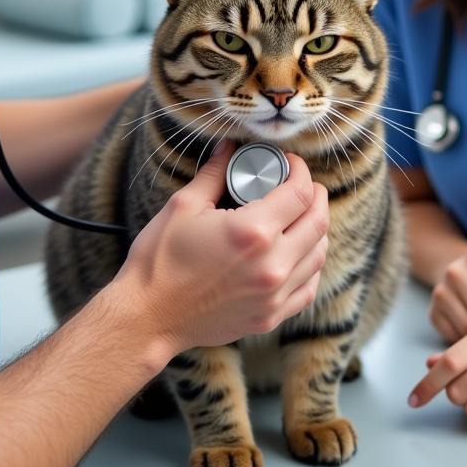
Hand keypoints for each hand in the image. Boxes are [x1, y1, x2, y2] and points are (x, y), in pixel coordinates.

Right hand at [114, 141, 328, 352]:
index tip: (291, 164)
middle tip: (304, 185)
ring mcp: (274, 296)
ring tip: (301, 216)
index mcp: (252, 232)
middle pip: (318, 222)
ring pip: (318, 255)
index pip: (299, 193)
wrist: (147, 318)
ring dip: (316, 229)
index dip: (301, 171)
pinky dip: (310, 265)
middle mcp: (272, 265)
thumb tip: (229, 148)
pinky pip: (308, 288)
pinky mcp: (270, 317)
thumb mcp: (183, 207)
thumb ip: (214, 174)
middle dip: (315, 196)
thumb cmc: (159, 262)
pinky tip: (298, 253)